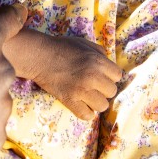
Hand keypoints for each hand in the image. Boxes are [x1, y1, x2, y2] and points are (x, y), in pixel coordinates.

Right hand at [5, 29, 122, 119]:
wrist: (39, 56)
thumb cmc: (62, 47)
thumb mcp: (84, 43)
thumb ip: (100, 52)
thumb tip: (109, 64)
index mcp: (98, 61)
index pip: (117, 76)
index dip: (109, 75)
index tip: (101, 75)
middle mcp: (92, 77)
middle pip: (111, 92)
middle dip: (103, 88)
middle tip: (92, 84)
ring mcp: (81, 90)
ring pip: (102, 106)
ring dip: (95, 101)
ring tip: (86, 95)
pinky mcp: (70, 101)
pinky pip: (87, 115)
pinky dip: (85, 112)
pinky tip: (80, 104)